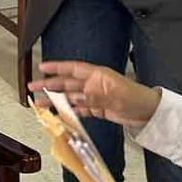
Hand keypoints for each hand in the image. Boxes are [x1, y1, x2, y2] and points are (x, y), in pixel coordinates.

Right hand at [30, 61, 162, 127]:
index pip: (73, 69)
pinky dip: (68, 112)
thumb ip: (94, 96)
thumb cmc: (135, 97)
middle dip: (50, 85)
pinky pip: (79, 109)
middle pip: (67, 83)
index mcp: (97, 75)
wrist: (147, 112)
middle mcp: (93, 84)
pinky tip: (59, 114)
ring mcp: (94, 97)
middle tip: (34, 87)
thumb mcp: (115, 95)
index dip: (57, 67)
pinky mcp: (97, 109)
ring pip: (70, 98)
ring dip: (56, 100)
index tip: (43, 67)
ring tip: (40, 103)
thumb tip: (76, 98)